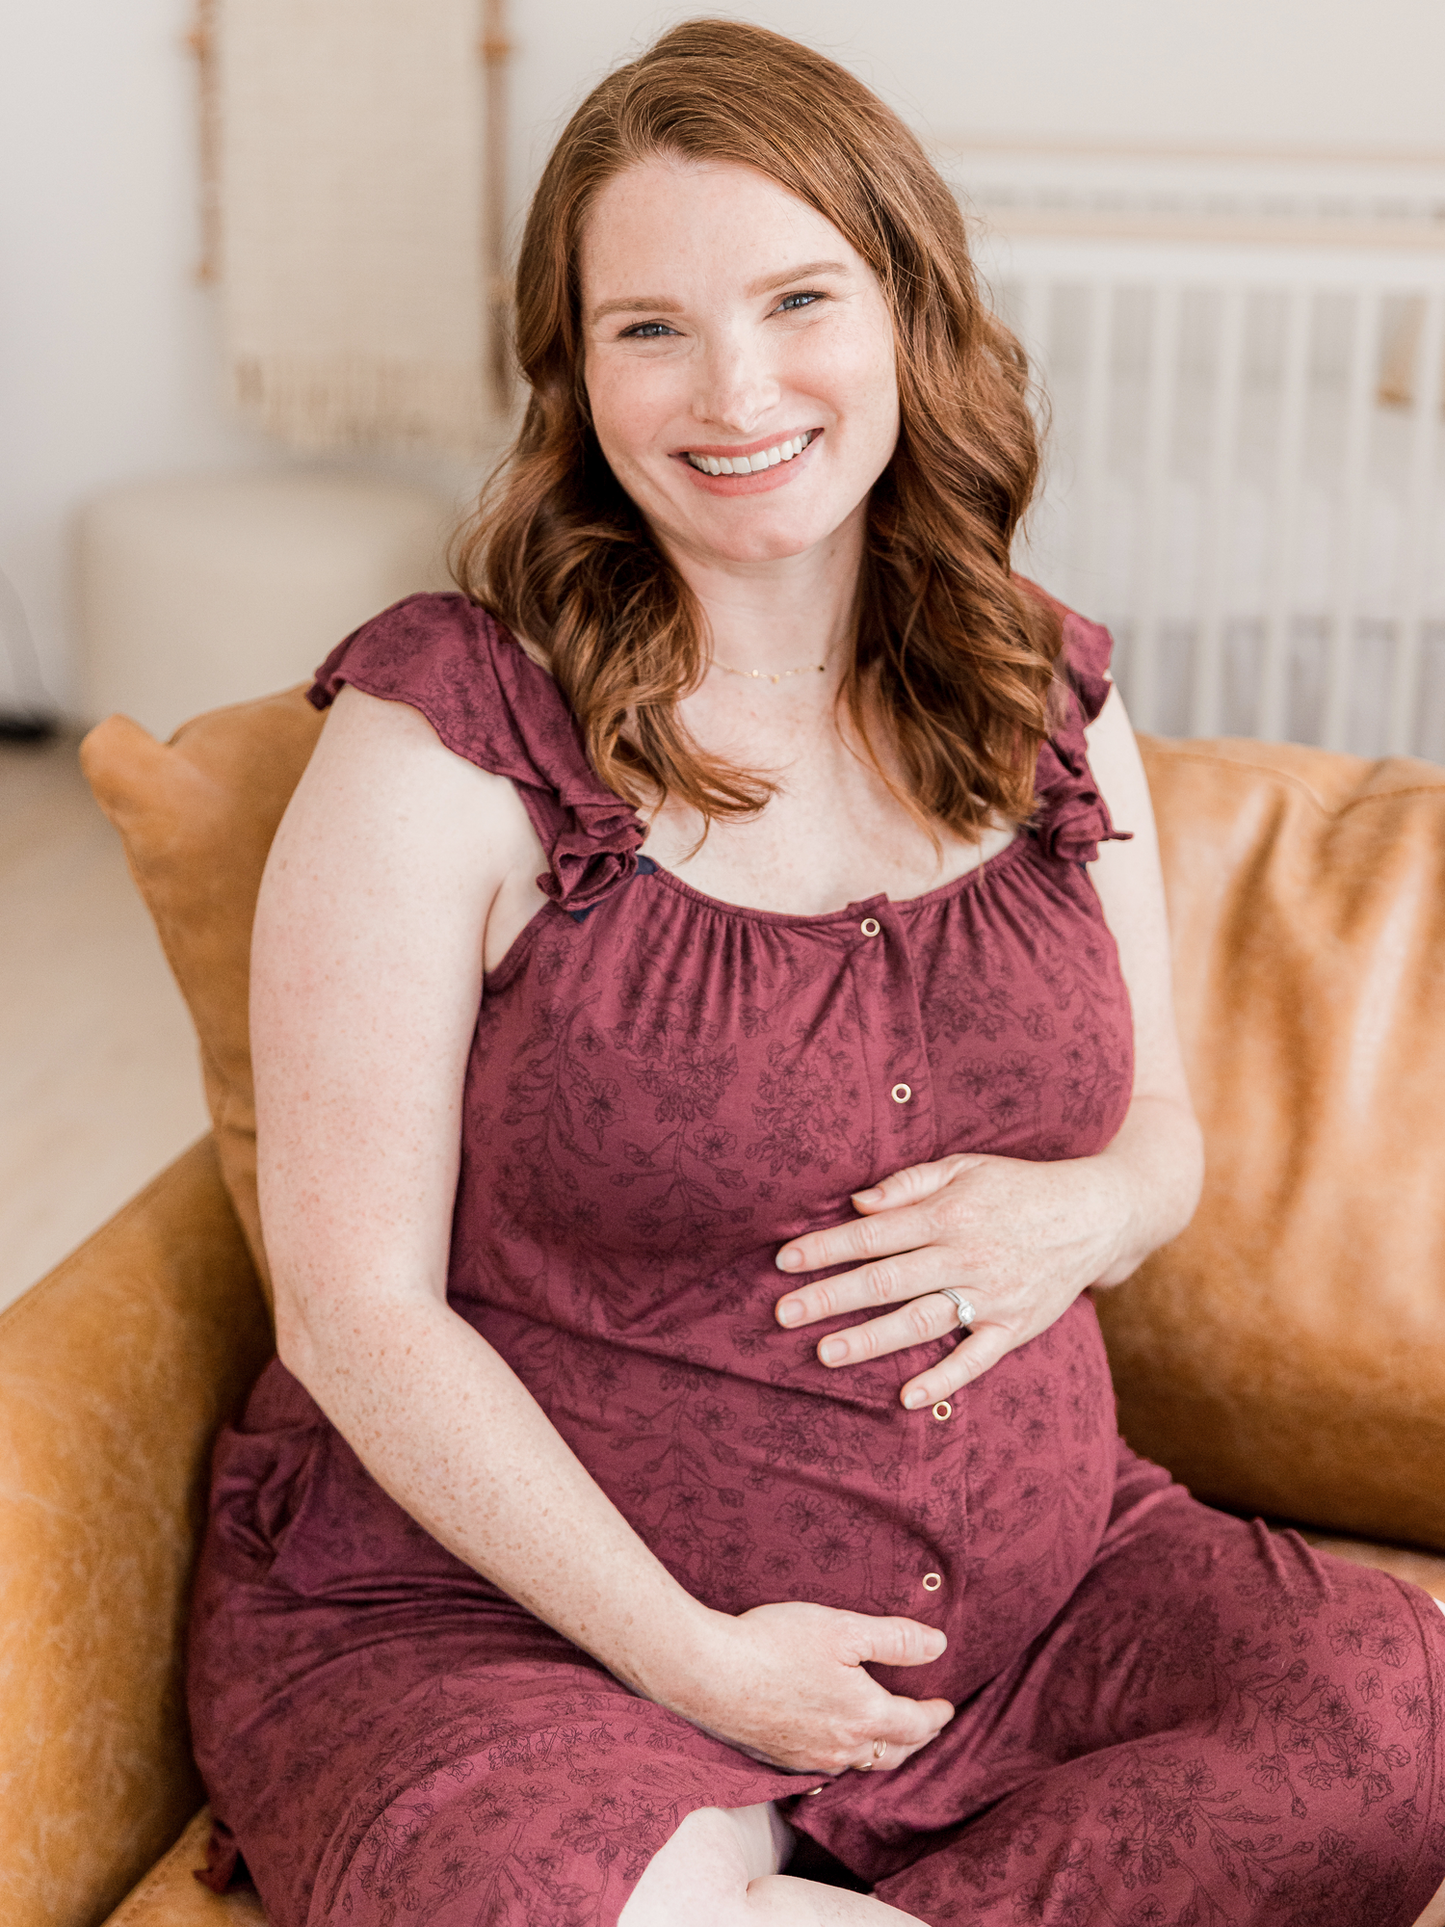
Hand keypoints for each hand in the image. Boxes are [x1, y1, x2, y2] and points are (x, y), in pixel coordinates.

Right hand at [648, 1601, 952, 1774]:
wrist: (708, 1674)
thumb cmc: (775, 1644)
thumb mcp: (842, 1629)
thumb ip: (893, 1639)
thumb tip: (938, 1646)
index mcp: (863, 1716)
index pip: (915, 1725)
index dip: (935, 1716)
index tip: (947, 1708)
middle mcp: (841, 1748)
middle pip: (892, 1753)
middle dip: (915, 1740)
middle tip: (927, 1727)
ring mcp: (809, 1759)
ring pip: (859, 1763)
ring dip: (881, 1750)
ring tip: (888, 1736)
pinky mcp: (779, 1759)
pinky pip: (827, 1766)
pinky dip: (845, 1756)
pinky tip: (836, 1745)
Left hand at [773, 1151, 1133, 1408]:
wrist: (1094, 1215)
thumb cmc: (1016, 1187)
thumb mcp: (964, 1167)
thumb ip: (908, 1184)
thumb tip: (858, 1204)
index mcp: (948, 1213)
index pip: (873, 1233)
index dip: (826, 1248)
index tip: (784, 1263)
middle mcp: (966, 1255)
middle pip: (886, 1279)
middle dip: (831, 1297)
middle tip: (783, 1315)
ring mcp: (992, 1295)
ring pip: (922, 1320)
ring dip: (871, 1339)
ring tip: (825, 1354)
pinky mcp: (1016, 1327)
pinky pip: (976, 1359)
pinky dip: (944, 1380)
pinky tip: (906, 1397)